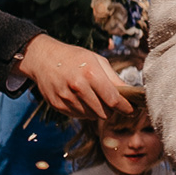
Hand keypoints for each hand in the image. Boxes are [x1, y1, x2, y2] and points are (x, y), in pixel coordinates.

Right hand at [16, 34, 136, 120]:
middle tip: (111, 102)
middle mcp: (78, 87)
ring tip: (94, 97)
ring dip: (97, 111)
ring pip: (92, 116)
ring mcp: (66, 98)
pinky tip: (81, 99)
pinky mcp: (58, 105)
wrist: (43, 58)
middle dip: (112, 110)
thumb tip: (131, 93)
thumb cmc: (74, 58)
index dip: (126, 108)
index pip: (114, 100)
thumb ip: (114, 79)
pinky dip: (84, 111)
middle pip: (104, 112)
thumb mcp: (97, 60)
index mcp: (91, 74)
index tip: (132, 109)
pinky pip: (79, 116)